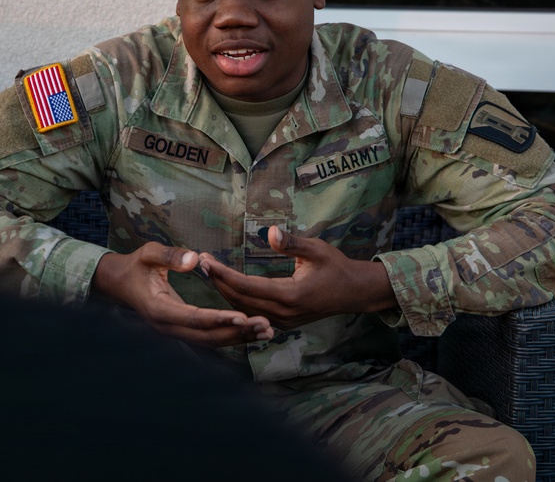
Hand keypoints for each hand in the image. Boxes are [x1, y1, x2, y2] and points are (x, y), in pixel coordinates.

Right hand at [92, 241, 273, 346]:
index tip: (242, 316)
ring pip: (210, 342)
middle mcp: (167, 327)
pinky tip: (251, 332)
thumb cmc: (136, 265)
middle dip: (236, 332)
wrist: (120, 283)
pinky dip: (230, 336)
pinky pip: (208, 338)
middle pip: (206, 336)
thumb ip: (170, 256)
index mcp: (159, 310)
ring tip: (266, 331)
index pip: (193, 318)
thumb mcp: (148, 253)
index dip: (218, 319)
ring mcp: (174, 332)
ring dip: (238, 338)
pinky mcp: (182, 331)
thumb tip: (194, 258)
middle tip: (264, 325)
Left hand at [198, 227, 396, 329]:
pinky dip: (236, 300)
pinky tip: (224, 287)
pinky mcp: (282, 322)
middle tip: (200, 262)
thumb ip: (292, 242)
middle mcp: (283, 313)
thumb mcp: (317, 249)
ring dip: (223, 291)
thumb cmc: (336, 267)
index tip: (206, 260)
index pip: (246, 287)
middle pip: (239, 300)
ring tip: (208, 271)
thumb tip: (269, 232)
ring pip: (243, 309)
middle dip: (217, 282)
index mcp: (290, 296)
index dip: (223, 274)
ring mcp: (282, 321)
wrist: (355, 293)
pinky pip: (252, 313)